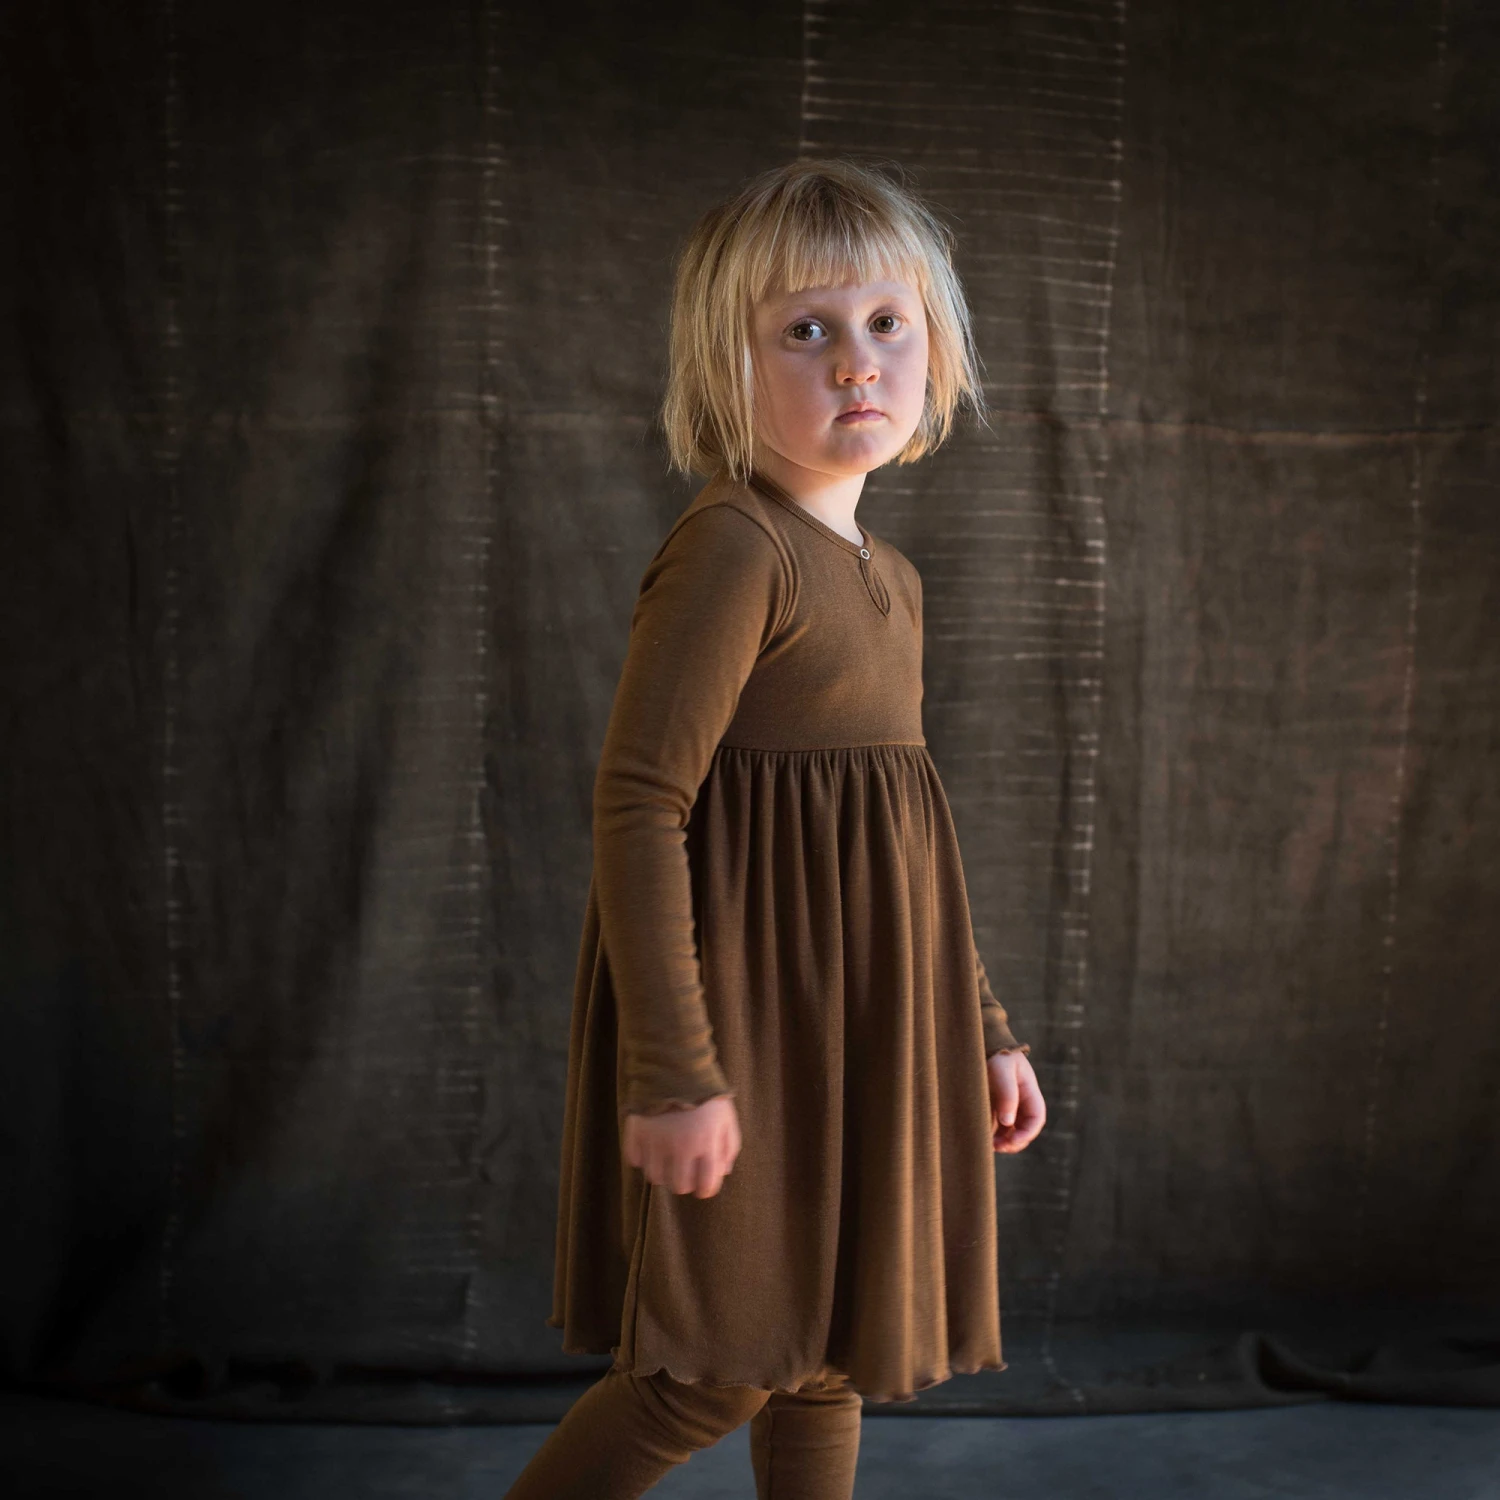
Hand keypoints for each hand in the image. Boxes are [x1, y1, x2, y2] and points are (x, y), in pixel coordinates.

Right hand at [622, 1094, 741, 1197]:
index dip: (705, 1188)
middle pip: (679, 1186)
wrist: (676, 1062)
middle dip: (684, 1181)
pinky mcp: (636, 1130)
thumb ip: (729, 1147)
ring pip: (655, 1176)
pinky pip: (634, 1159)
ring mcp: (656, 1139)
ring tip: (666, 1156)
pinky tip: (650, 1144)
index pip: (705, 1186)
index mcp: (706, 1143)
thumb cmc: (706, 1093)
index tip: (703, 1182)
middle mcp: (680, 1146)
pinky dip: (642, 1156)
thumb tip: (723, 1172)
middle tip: (684, 1167)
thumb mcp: (727, 1118)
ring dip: (662, 1170)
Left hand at [987, 1049, 1044, 1152]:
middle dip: (1014, 1142)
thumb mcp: (1003, 1070)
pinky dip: (993, 1135)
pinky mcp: (996, 1108)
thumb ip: (1007, 1095)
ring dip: (1003, 1142)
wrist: (986, 1045)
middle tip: (998, 1146)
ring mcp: (1009, 1106)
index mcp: (1030, 1093)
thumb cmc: (997, 1055)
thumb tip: (1008, 1123)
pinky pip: (998, 1127)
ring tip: (988, 1144)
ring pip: (1011, 1132)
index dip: (1028, 1133)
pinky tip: (983, 1137)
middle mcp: (1022, 1103)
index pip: (1036, 1118)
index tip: (1013, 1140)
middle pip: (1025, 1129)